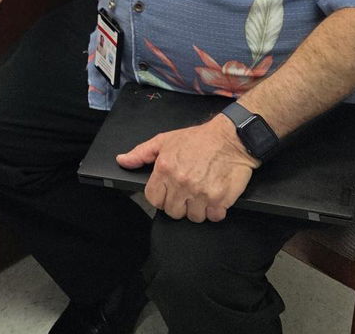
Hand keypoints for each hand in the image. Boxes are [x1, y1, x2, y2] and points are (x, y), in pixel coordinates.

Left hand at [116, 117, 258, 221]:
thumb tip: (122, 161)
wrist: (231, 137)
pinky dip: (215, 210)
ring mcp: (201, 192)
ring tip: (202, 192)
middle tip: (187, 191)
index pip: (153, 199)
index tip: (169, 191)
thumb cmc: (199, 139)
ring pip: (193, 217)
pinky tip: (215, 196)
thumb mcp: (165, 140)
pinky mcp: (220, 199)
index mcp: (165, 169)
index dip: (161, 196)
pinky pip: (213, 217)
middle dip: (179, 203)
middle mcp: (181, 182)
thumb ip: (141, 153)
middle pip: (172, 212)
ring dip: (198, 208)